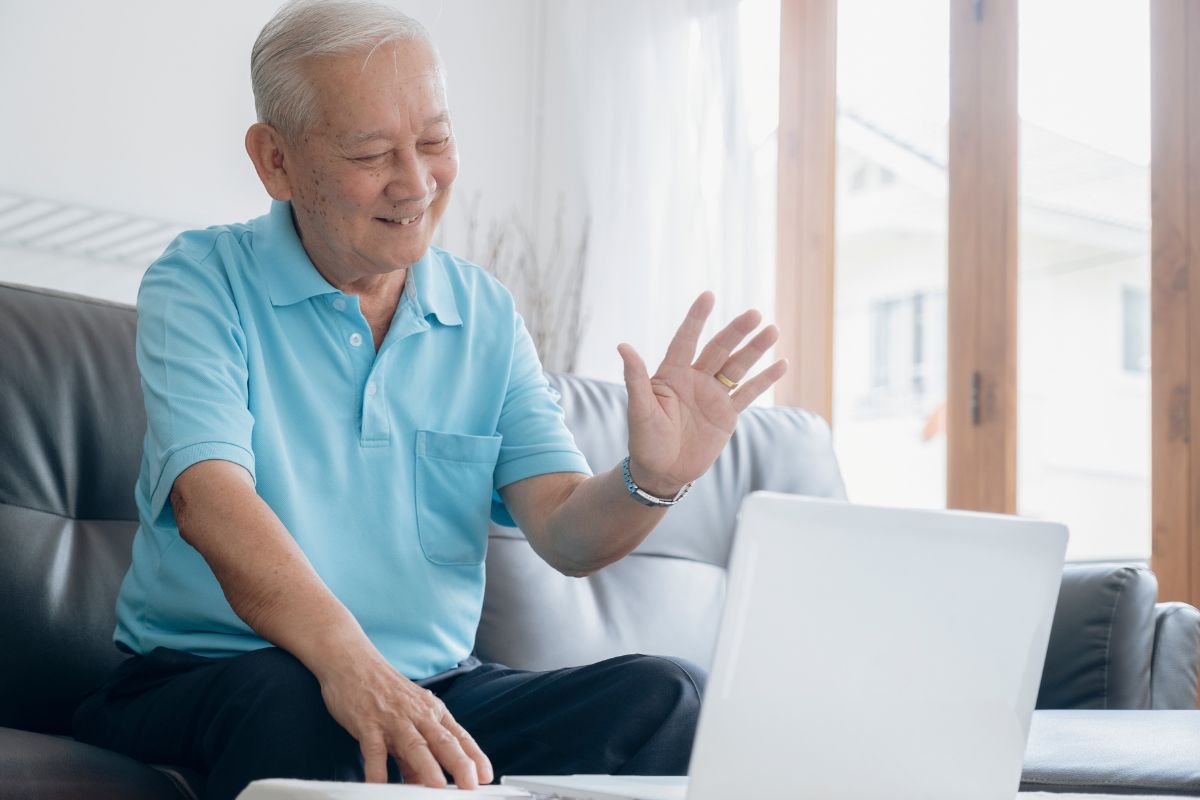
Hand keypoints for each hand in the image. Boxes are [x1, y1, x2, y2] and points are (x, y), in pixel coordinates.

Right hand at [316, 648, 492, 787]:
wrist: (352, 660)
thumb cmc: (384, 691)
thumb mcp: (408, 716)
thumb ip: (416, 750)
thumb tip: (423, 783)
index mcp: (432, 711)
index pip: (459, 736)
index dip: (475, 756)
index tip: (486, 775)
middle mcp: (417, 714)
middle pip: (443, 741)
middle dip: (460, 764)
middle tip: (471, 785)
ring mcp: (393, 718)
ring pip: (414, 744)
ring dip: (427, 766)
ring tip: (437, 787)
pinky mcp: (367, 722)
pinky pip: (374, 749)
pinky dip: (376, 770)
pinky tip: (379, 786)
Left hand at [616, 292, 786, 495]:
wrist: (662, 472)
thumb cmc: (644, 440)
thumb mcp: (639, 409)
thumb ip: (635, 378)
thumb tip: (623, 346)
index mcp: (671, 374)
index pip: (685, 339)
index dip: (696, 319)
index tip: (708, 296)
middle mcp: (694, 379)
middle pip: (718, 349)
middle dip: (735, 332)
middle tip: (754, 314)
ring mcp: (713, 395)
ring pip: (737, 367)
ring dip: (754, 350)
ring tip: (772, 330)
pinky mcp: (727, 414)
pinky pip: (749, 393)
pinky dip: (765, 380)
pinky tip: (781, 364)